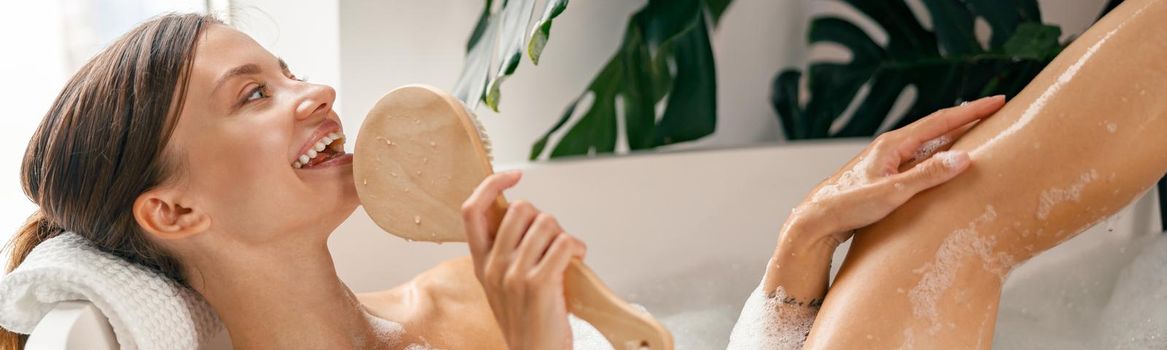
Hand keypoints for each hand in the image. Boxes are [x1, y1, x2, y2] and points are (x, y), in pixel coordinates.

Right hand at [461, 171, 586, 349]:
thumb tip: (527, 215)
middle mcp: (493, 265)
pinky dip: (578, 248)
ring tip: (567, 255)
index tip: (513, 175)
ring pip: (547, 223)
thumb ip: (506, 251)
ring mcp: (514, 274)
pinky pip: (565, 243)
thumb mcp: (502, 283)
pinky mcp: (539, 283)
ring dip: (564, 236)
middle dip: (544, 218)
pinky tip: (577, 261)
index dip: (492, 185)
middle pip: (520, 209)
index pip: (472, 210)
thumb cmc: (525, 320)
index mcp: (480, 262)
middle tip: (552, 239)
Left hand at [763, 95, 1005, 299]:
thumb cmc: (849, 205)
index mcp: (893, 144)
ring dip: (955, 137)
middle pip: (937, 128)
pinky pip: (920, 160)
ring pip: (929, 144)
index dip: (972, 111)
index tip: (999, 101)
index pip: (941, 121)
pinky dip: (940, 157)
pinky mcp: (885, 176)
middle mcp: (891, 148)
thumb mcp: (892, 191)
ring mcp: (887, 161)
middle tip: (997, 111)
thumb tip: (964, 157)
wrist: (817, 220)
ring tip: (981, 132)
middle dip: (968, 119)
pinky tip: (947, 163)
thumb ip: (928, 175)